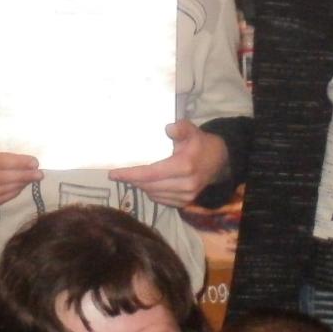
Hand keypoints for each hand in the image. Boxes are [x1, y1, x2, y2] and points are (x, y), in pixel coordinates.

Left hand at [109, 121, 229, 208]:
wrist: (219, 162)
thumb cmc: (200, 143)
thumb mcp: (192, 130)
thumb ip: (180, 128)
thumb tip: (167, 128)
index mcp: (185, 166)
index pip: (151, 173)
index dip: (131, 174)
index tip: (113, 173)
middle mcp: (185, 184)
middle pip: (149, 185)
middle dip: (132, 180)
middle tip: (118, 173)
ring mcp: (186, 196)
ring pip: (153, 193)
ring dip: (140, 185)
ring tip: (132, 176)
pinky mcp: (184, 203)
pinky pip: (160, 199)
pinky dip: (151, 191)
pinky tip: (147, 182)